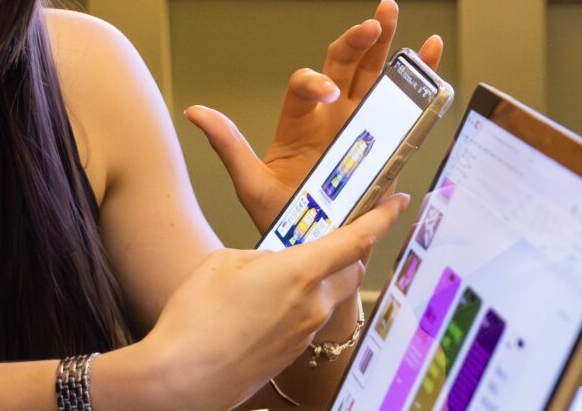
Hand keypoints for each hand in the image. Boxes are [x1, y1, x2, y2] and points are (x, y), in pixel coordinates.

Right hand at [101, 194, 407, 410]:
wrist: (182, 377)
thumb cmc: (196, 318)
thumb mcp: (224, 263)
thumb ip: (262, 257)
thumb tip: (274, 267)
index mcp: (300, 273)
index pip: (356, 240)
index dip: (382, 218)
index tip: (399, 202)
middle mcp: (312, 305)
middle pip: (348, 271)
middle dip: (344, 254)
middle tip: (322, 241)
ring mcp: (304, 334)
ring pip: (324, 297)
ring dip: (310, 284)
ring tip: (268, 282)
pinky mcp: (292, 354)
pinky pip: (304, 321)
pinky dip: (293, 308)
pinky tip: (257, 310)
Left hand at [191, 0, 444, 231]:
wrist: (315, 248)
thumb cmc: (282, 217)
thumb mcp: (251, 184)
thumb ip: (229, 146)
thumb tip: (196, 113)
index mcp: (299, 122)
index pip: (305, 86)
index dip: (316, 82)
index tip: (327, 94)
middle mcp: (330, 116)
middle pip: (344, 65)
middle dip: (358, 41)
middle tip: (375, 21)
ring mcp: (359, 125)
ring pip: (373, 75)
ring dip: (386, 44)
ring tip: (393, 14)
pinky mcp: (385, 143)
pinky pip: (403, 106)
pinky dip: (418, 79)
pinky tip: (429, 53)